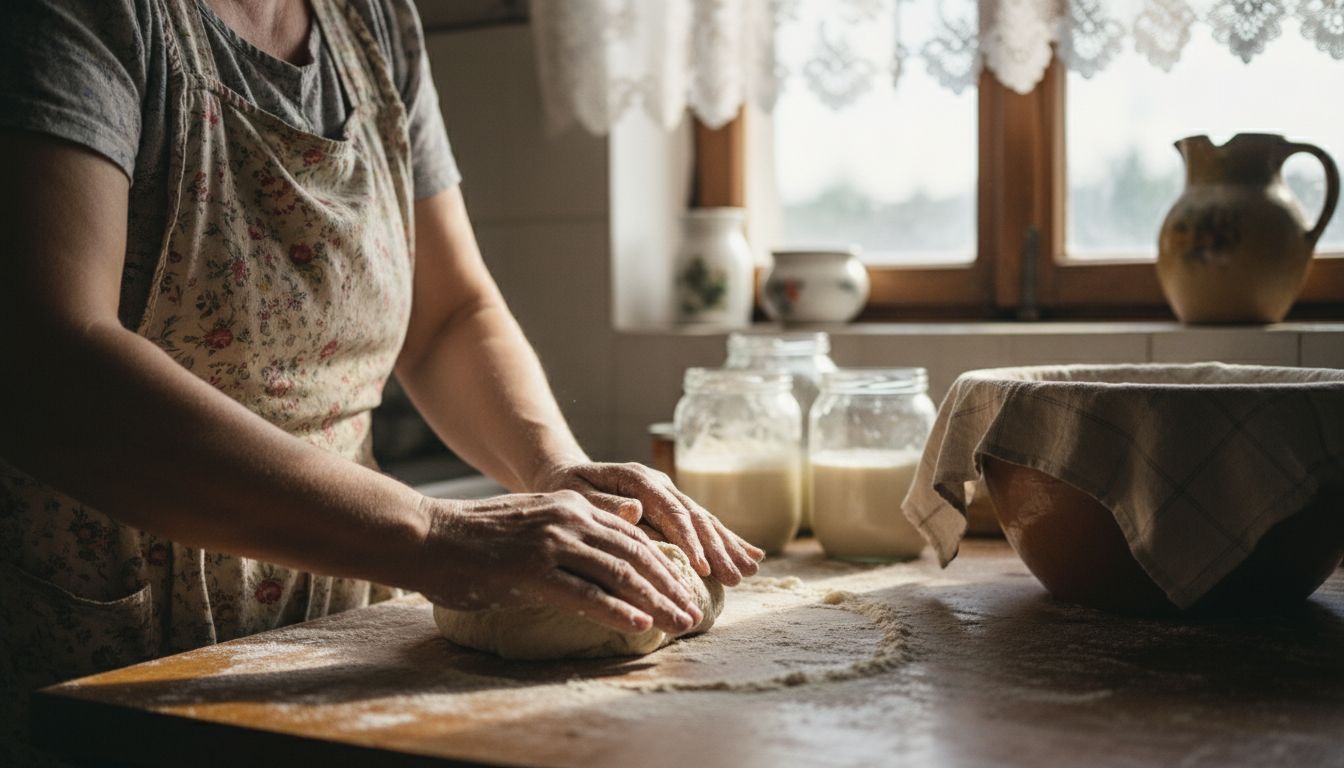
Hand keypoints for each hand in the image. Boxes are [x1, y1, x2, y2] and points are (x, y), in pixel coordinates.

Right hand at [414, 492, 703, 634]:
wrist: (429, 536)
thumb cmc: (479, 538)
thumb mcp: (536, 524)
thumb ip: (577, 532)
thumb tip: (620, 545)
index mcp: (573, 506)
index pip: (634, 537)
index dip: (666, 565)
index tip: (688, 590)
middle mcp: (569, 519)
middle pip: (636, 554)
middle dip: (671, 585)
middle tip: (694, 612)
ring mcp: (551, 543)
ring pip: (619, 573)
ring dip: (655, 601)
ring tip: (679, 622)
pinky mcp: (532, 570)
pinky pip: (584, 594)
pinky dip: (615, 611)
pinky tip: (638, 625)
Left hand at [531, 462, 764, 585]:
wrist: (564, 475)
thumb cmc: (564, 490)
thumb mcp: (574, 495)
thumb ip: (603, 503)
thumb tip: (635, 509)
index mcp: (637, 480)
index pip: (670, 512)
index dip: (689, 540)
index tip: (702, 567)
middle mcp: (659, 485)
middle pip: (696, 517)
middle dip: (718, 549)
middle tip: (738, 576)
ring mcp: (669, 495)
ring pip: (706, 521)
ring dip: (729, 547)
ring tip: (752, 570)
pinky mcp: (673, 508)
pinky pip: (704, 525)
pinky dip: (728, 541)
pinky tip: (752, 556)